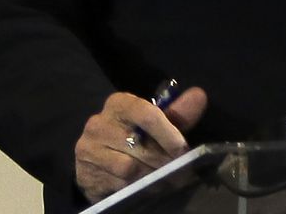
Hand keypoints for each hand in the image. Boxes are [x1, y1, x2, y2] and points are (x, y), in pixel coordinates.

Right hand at [74, 86, 207, 202]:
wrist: (97, 159)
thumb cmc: (133, 137)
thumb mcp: (156, 124)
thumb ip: (178, 113)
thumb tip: (199, 95)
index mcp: (119, 104)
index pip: (146, 113)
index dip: (169, 134)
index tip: (183, 150)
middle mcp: (98, 123)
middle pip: (140, 146)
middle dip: (164, 162)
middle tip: (181, 174)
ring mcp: (88, 149)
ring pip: (129, 168)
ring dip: (152, 178)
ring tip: (166, 183)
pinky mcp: (85, 173)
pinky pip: (117, 184)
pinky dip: (136, 189)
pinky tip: (146, 189)